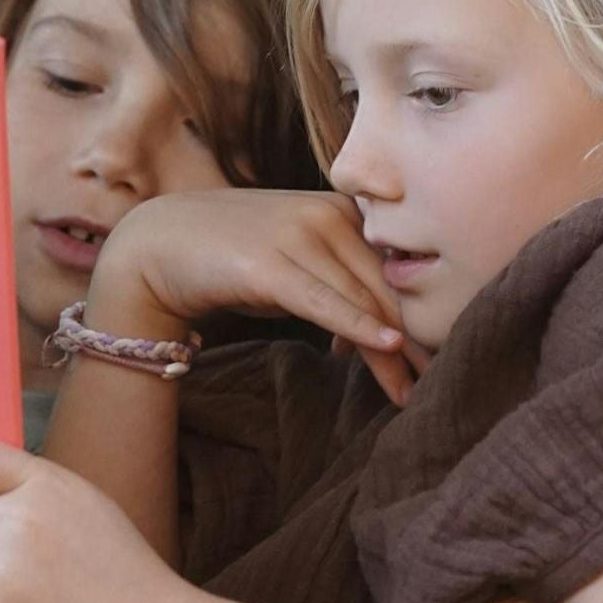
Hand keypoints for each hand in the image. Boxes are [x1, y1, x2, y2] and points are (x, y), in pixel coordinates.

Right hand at [98, 190, 414, 403]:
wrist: (157, 245)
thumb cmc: (230, 259)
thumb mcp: (295, 267)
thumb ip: (339, 288)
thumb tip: (380, 335)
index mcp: (341, 211)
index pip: (395, 270)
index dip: (422, 315)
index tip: (444, 353)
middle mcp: (327, 216)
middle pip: (387, 286)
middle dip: (417, 339)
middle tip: (445, 380)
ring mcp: (299, 236)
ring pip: (363, 300)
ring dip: (393, 351)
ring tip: (414, 391)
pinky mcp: (271, 263)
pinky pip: (326, 301)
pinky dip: (359, 325)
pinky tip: (387, 346)